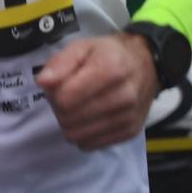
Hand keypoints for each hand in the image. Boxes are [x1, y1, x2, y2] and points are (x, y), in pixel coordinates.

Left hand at [37, 34, 160, 150]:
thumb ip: (61, 62)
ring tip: (81, 107)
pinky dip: (85, 134)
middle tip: (71, 96)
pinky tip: (92, 118)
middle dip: (61, 110)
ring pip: (77, 137)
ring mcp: (129, 116)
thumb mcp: (83, 47)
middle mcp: (124, 95)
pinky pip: (90, 145)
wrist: (147, 64)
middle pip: (69, 120)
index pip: (64, 100)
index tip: (63, 84)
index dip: (55, 94)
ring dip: (72, 124)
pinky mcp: (130, 132)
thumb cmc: (109, 54)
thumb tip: (43, 82)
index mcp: (111, 69)